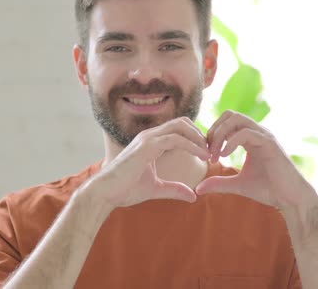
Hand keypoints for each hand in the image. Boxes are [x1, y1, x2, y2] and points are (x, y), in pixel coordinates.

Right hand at [85, 117, 210, 207]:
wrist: (106, 193)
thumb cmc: (125, 190)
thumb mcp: (156, 188)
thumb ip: (174, 189)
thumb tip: (193, 196)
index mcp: (151, 142)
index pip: (178, 129)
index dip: (195, 138)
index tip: (207, 153)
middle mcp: (149, 136)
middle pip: (182, 122)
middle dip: (200, 134)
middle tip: (211, 151)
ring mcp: (147, 138)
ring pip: (180, 126)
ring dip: (198, 138)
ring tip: (209, 154)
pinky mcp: (146, 146)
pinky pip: (175, 139)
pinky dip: (191, 145)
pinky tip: (202, 157)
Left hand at [195, 110, 317, 209]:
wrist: (291, 199)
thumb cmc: (268, 190)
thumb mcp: (237, 185)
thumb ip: (218, 183)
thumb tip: (197, 188)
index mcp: (250, 138)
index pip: (226, 122)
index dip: (212, 135)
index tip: (206, 154)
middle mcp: (257, 132)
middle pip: (229, 115)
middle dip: (214, 131)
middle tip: (208, 151)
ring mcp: (264, 136)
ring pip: (236, 119)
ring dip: (220, 134)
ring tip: (216, 154)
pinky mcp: (269, 143)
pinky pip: (246, 133)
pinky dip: (231, 142)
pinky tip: (224, 156)